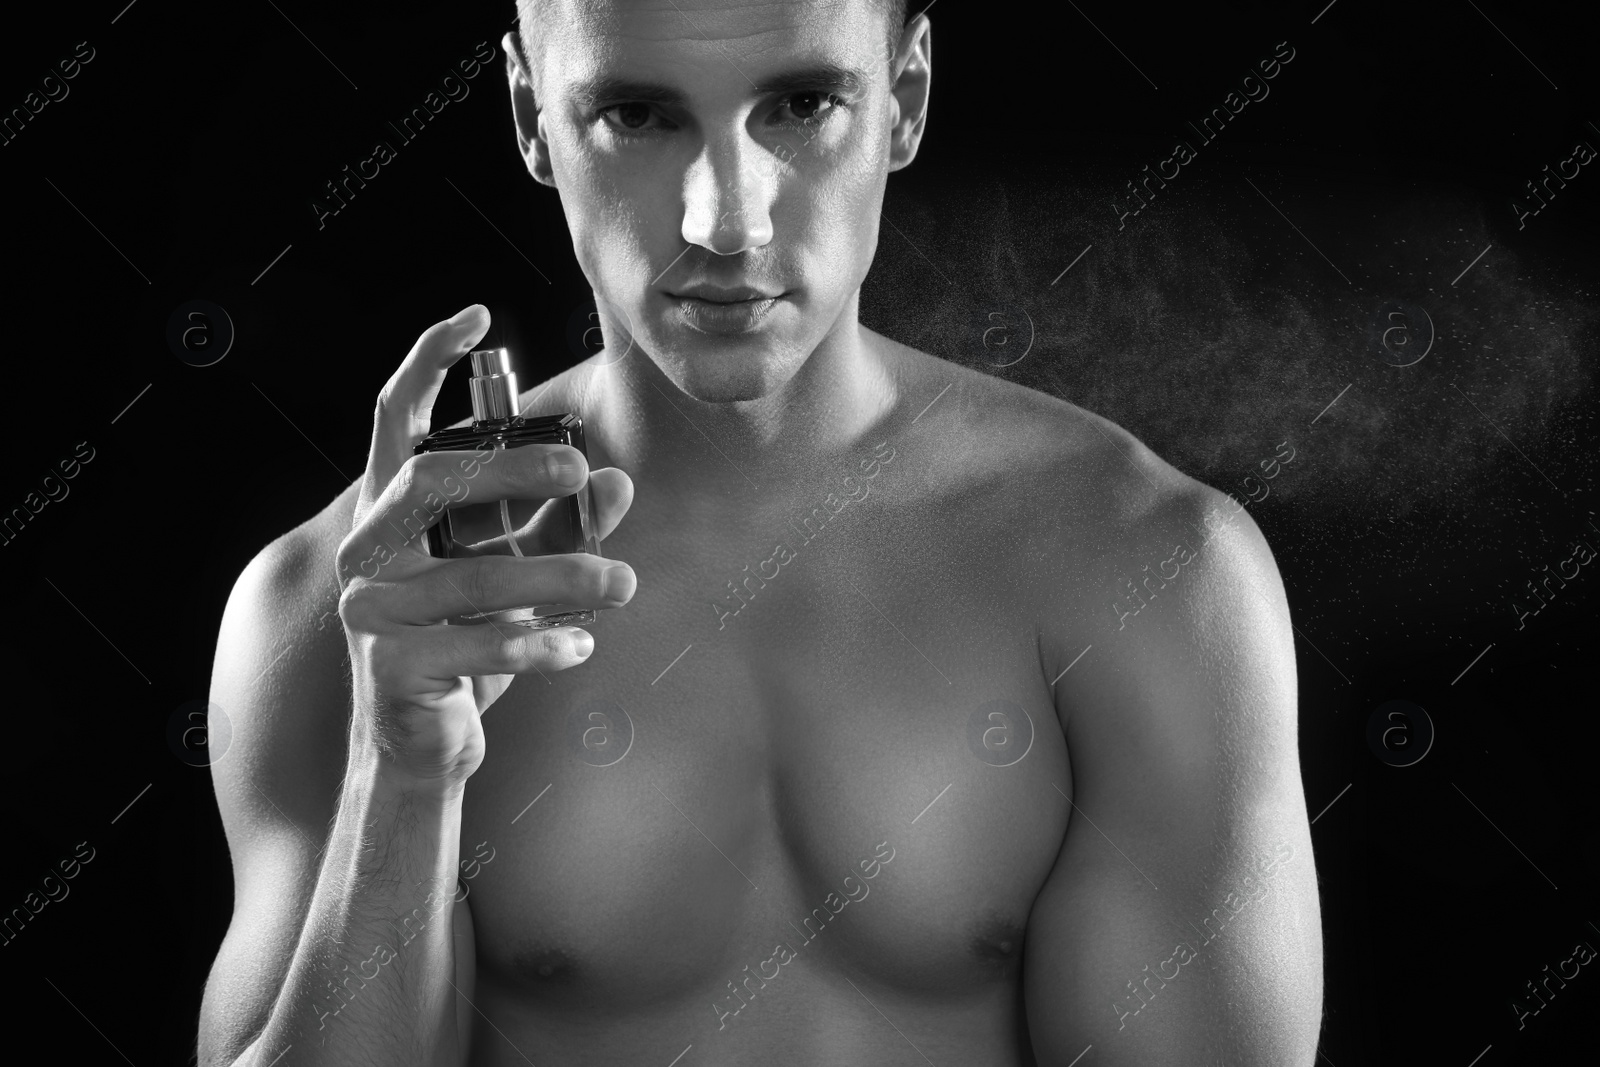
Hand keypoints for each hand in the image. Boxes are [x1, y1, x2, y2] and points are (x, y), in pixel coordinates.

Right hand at [335, 304, 635, 787]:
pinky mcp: (393, 667)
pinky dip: (540, 645)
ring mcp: (372, 608)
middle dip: (510, 466)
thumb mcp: (521, 576)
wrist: (424, 745)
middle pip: (432, 478)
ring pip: (475, 574)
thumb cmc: (470, 645)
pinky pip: (479, 646)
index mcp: (392, 512)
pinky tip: (582, 645)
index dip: (427, 361)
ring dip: (559, 576)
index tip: (479, 317)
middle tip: (579, 471)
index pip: (395, 418)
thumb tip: (617, 482)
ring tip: (621, 583)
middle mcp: (370, 549)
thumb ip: (562, 526)